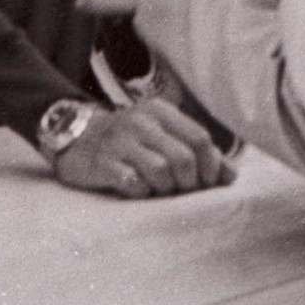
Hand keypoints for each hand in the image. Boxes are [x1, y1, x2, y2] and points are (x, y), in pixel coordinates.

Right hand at [53, 98, 231, 198]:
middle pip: (183, 157)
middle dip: (190, 181)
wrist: (74, 137)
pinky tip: (138, 190)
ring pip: (160, 170)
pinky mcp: (100, 163)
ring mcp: (119, 142)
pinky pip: (132, 182)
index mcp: (161, 112)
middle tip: (183, 190)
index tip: (209, 182)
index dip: (211, 165)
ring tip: (160, 190)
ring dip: (166, 188)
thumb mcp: (162, 136)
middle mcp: (141, 122)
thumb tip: (231, 176)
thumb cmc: (129, 141)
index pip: (200, 137)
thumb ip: (196, 151)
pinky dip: (141, 192)